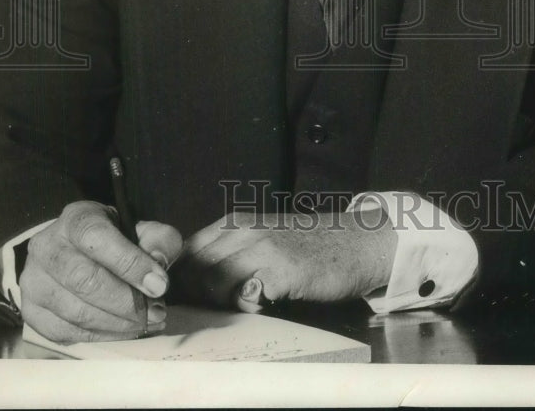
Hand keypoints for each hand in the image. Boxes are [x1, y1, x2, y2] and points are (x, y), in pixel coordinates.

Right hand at [19, 200, 181, 342]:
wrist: (77, 251)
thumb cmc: (115, 240)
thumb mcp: (141, 229)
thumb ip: (159, 241)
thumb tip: (157, 270)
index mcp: (76, 219)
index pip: (97, 238)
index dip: (130, 263)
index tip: (159, 285)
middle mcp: (47, 247)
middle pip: (84, 280)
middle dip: (126, 302)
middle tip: (155, 311)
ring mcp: (33, 281)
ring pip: (75, 311)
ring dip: (117, 324)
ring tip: (145, 322)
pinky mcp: (31, 311)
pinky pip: (66, 332)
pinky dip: (100, 336)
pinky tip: (123, 330)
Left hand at [173, 208, 397, 308]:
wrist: (355, 241)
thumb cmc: (308, 245)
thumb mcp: (262, 237)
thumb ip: (229, 252)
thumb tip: (189, 283)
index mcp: (235, 223)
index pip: (185, 251)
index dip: (179, 279)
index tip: (185, 299)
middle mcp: (244, 231)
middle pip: (193, 268)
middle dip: (193, 295)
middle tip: (210, 311)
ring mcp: (263, 248)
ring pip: (213, 280)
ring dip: (218, 302)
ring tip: (239, 308)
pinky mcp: (283, 271)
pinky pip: (246, 296)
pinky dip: (246, 308)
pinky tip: (262, 306)